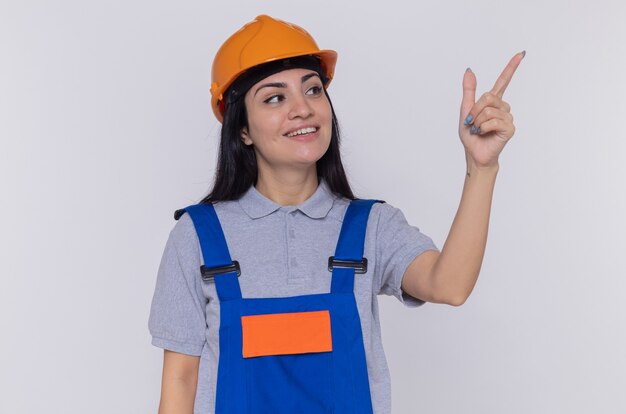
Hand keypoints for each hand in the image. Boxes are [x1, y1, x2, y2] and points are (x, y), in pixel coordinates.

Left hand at [459, 51, 524, 168]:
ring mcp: (508, 117)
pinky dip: (484, 128)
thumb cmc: (471, 136)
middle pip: (488, 97)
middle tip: (472, 123)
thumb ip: (469, 90)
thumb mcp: (466, 110)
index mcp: (492, 102)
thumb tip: (470, 70)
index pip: (504, 81)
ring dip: (478, 121)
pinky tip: (484, 134)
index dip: (512, 67)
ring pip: (489, 110)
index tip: (522, 54)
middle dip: (475, 110)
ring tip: (478, 130)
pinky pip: (494, 121)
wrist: (474, 154)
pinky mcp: (510, 128)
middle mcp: (503, 107)